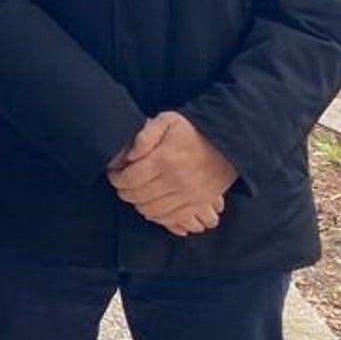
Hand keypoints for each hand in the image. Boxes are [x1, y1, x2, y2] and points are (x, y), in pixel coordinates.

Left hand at [107, 111, 236, 236]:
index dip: (116, 179)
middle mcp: (176, 181)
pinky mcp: (198, 203)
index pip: (130, 178)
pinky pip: (172, 218)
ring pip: (153, 210)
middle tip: (121, 186)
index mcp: (165, 160)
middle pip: (139, 196)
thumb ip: (145, 135)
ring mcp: (189, 195)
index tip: (113, 175)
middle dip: (124, 192)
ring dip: (138, 205)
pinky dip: (157, 216)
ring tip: (134, 195)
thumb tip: (130, 156)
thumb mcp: (167, 121)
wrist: (227, 144)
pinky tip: (150, 207)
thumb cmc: (193, 131)